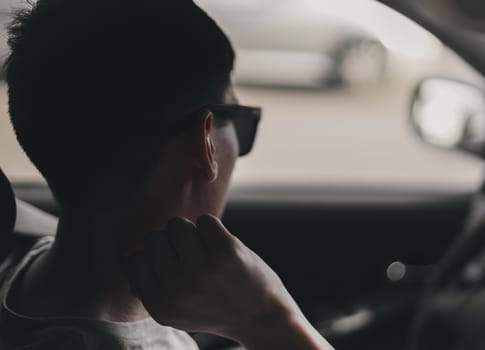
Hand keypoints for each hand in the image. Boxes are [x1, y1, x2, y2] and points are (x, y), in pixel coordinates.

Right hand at [123, 215, 332, 348]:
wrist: (264, 318)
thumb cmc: (217, 307)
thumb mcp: (177, 311)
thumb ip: (151, 287)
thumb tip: (131, 254)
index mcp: (161, 307)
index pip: (134, 259)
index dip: (155, 256)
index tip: (175, 265)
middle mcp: (178, 291)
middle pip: (154, 238)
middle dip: (171, 242)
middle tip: (194, 257)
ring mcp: (203, 271)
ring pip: (177, 225)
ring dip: (191, 232)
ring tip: (207, 250)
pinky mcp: (227, 253)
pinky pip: (205, 220)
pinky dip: (213, 229)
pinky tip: (223, 247)